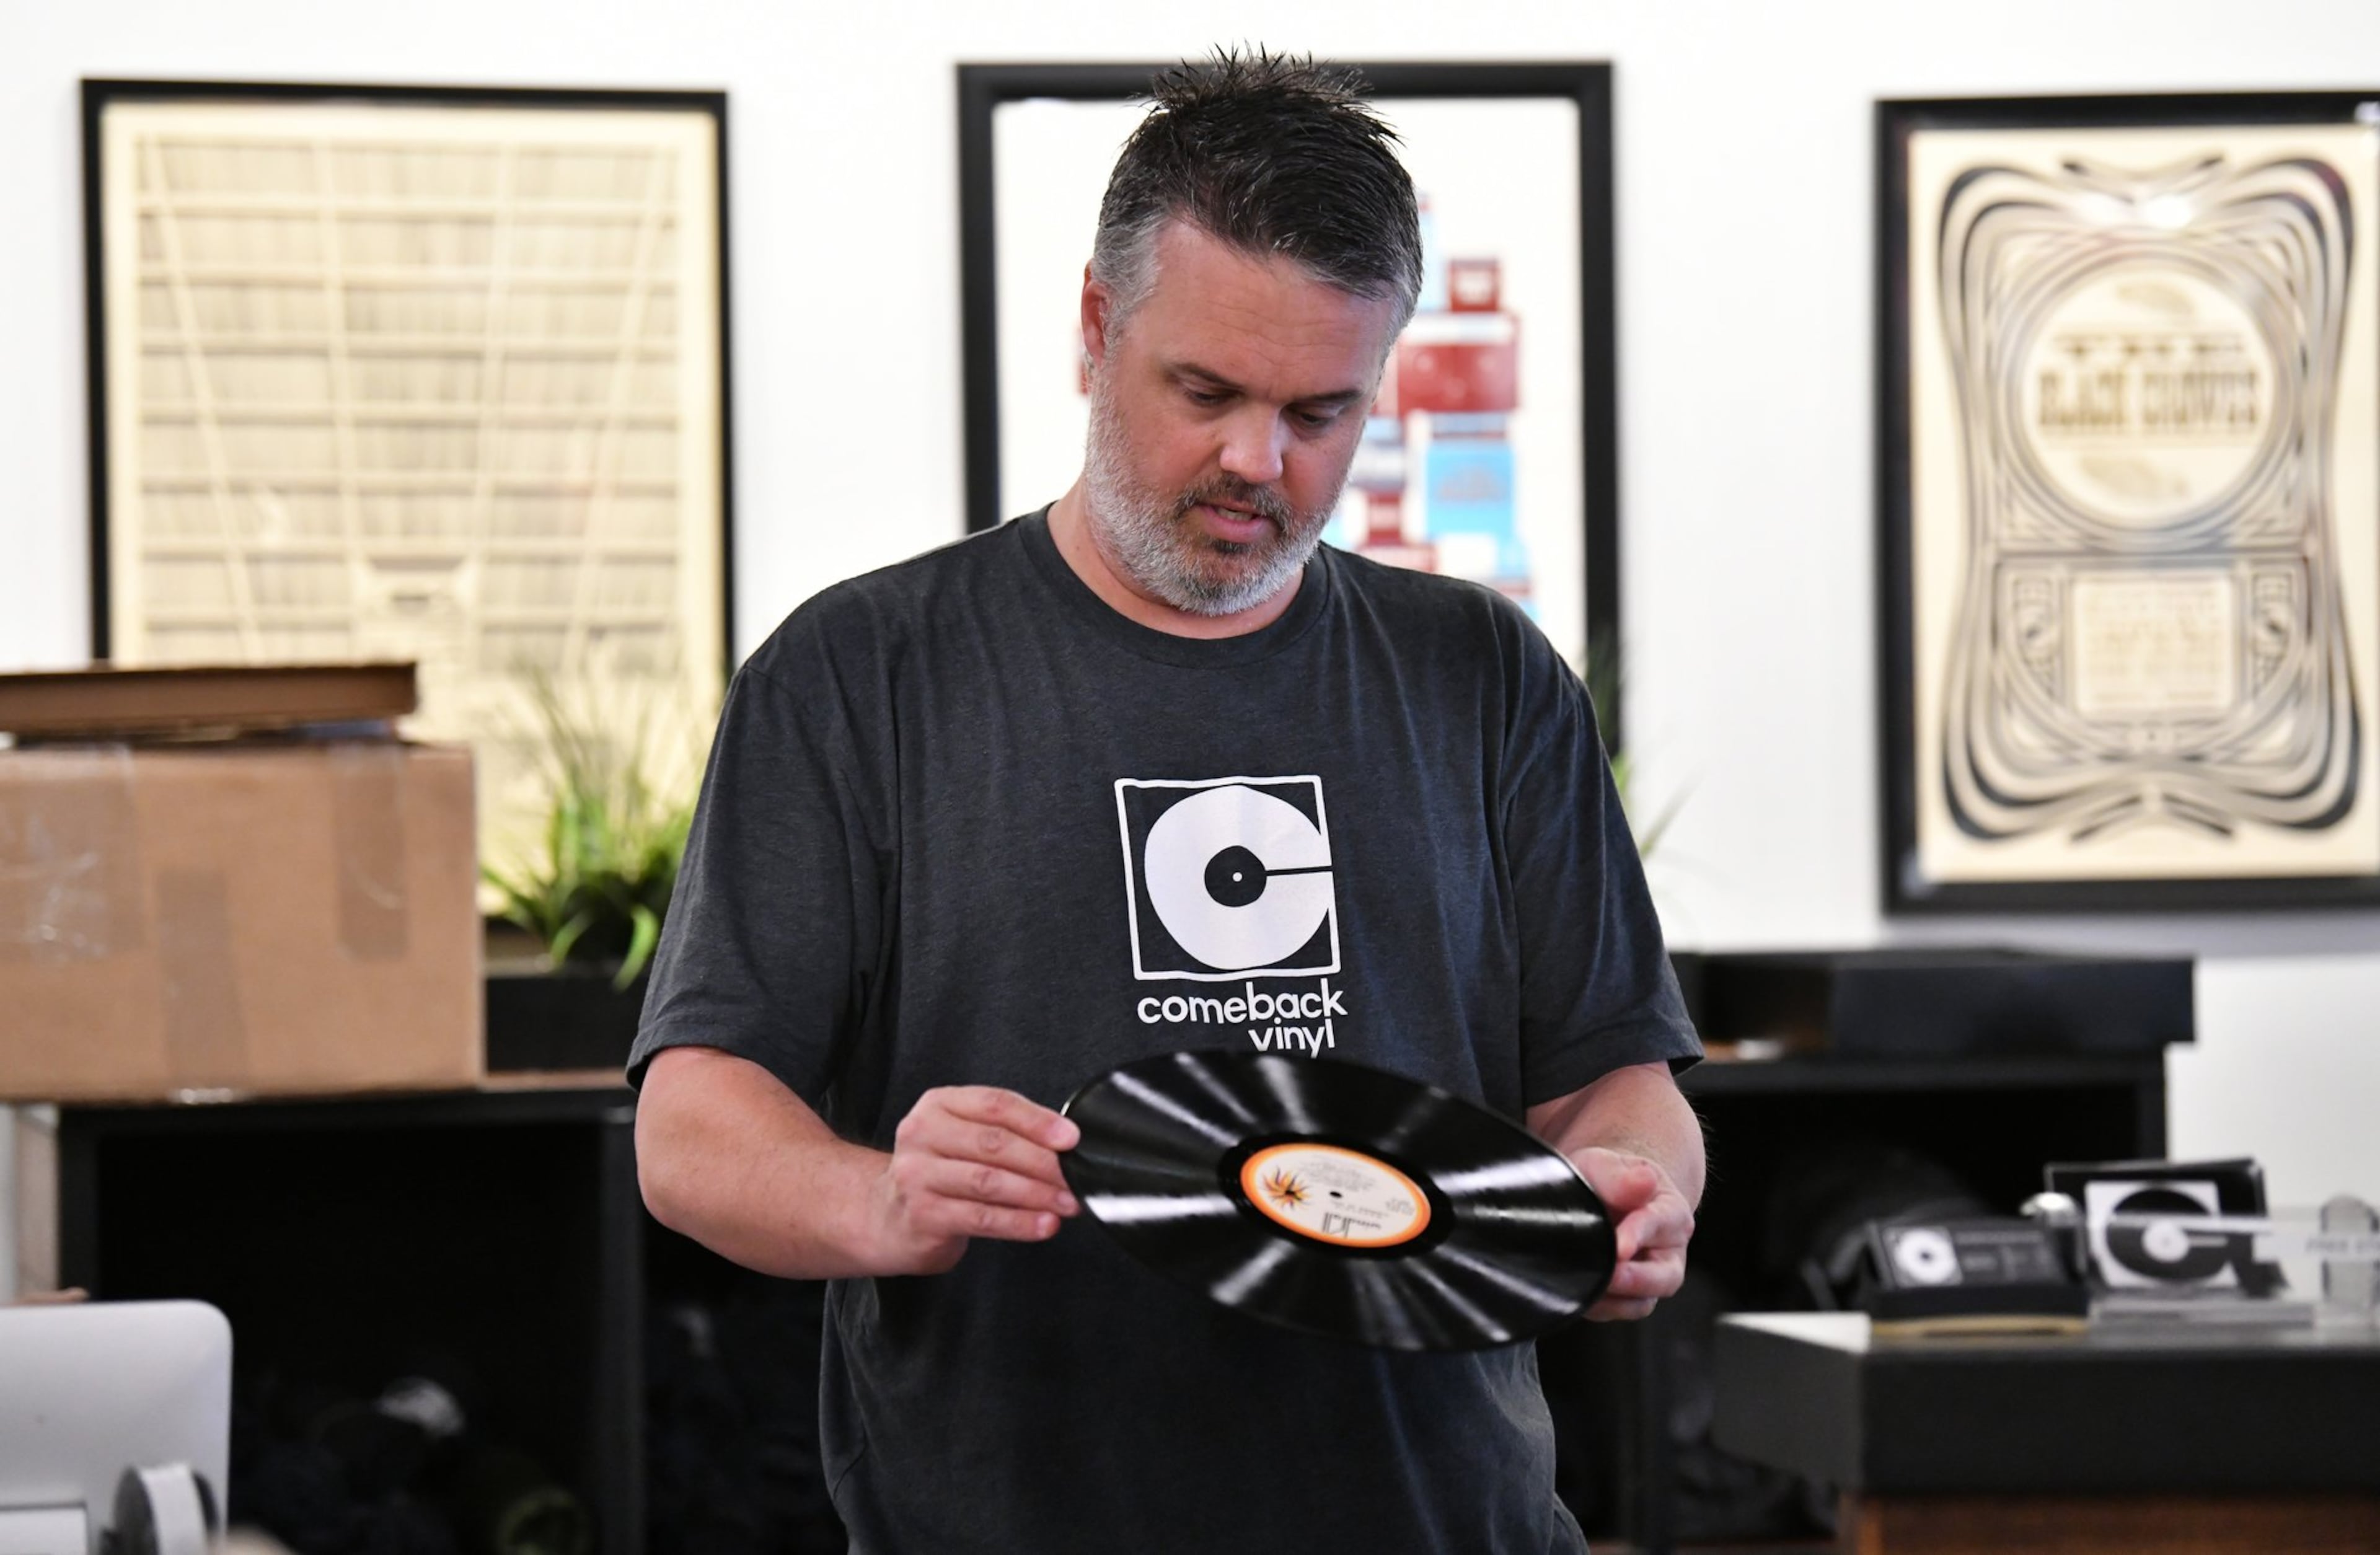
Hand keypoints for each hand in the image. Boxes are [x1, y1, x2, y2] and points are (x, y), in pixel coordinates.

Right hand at [868, 1086, 1081, 1273]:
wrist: (886, 1216)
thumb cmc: (938, 1172)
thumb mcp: (962, 1138)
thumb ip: (1004, 1132)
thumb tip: (1063, 1144)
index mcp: (938, 1105)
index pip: (995, 1104)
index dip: (1037, 1121)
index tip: (1071, 1138)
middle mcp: (922, 1134)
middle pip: (994, 1143)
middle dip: (1044, 1162)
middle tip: (1076, 1177)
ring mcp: (918, 1175)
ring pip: (989, 1182)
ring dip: (1037, 1194)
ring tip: (1068, 1202)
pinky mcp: (923, 1215)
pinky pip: (981, 1218)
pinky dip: (1019, 1222)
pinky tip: (1044, 1224)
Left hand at [1570, 1147, 1694, 1320]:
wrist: (1600, 1196)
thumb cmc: (1607, 1180)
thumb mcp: (1605, 1165)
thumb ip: (1620, 1176)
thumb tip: (1644, 1182)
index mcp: (1671, 1211)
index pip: (1659, 1223)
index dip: (1639, 1235)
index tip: (1619, 1247)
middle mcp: (1668, 1249)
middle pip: (1665, 1277)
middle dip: (1636, 1281)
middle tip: (1607, 1277)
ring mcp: (1650, 1277)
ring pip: (1642, 1301)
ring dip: (1614, 1300)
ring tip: (1586, 1288)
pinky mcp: (1629, 1296)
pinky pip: (1619, 1310)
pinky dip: (1600, 1307)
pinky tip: (1579, 1294)